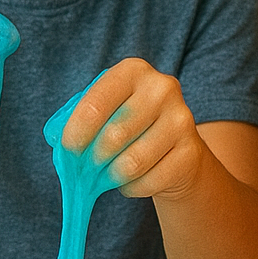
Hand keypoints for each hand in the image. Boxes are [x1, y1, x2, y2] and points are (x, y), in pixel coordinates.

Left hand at [58, 57, 204, 200]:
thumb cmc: (129, 127)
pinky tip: (133, 180)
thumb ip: (85, 121)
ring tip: (110, 173)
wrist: (177, 147)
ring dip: (112, 176)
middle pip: (113, 135)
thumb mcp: (108, 111)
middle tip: (86, 169)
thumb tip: (66, 152)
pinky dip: (132, 188)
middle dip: (92, 159)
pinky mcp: (191, 153)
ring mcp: (182, 120)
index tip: (68, 151)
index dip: (75, 133)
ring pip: (131, 163)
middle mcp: (162, 89)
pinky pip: (149, 181)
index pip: (94, 104)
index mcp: (133, 71)